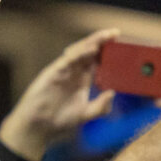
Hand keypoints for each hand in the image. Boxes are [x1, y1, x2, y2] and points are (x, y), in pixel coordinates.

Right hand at [0, 29, 118, 160]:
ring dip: (92, 42)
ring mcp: (63, 70)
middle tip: (116, 33)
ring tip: (106, 36)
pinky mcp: (53, 72)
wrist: (38, 127)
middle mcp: (73, 72)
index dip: (108, 52)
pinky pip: (67, 59)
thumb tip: (112, 93)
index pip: (97, 61)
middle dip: (102, 41)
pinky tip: (91, 49)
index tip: (122, 45)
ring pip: (79, 51)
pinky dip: (79, 53)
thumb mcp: (85, 114)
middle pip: (89, 51)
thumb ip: (100, 107)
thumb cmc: (59, 120)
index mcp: (82, 79)